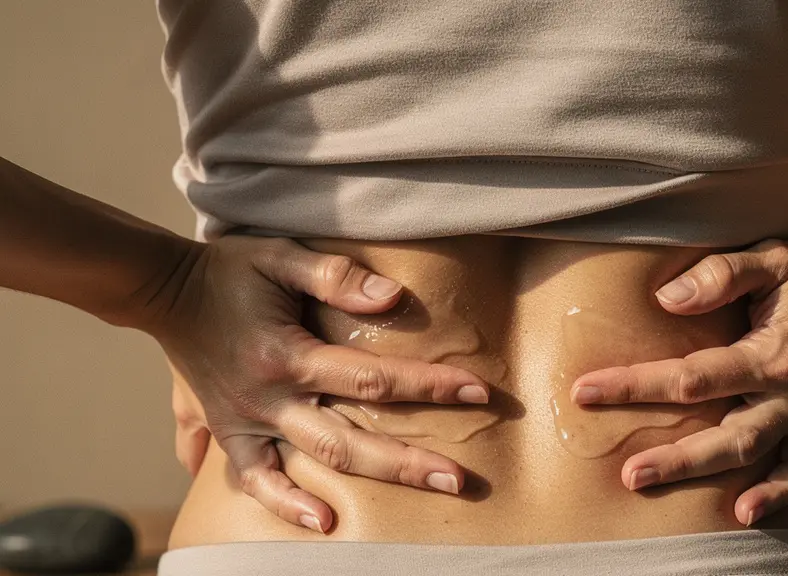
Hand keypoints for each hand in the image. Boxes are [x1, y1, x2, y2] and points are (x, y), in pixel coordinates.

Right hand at [142, 236, 489, 532]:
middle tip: (460, 479)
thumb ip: (336, 276)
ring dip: (368, 484)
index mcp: (286, 355)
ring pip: (315, 464)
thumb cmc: (230, 271)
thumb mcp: (280, 256)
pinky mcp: (229, 433)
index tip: (478, 390)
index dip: (428, 384)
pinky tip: (323, 523)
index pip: (372, 378)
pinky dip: (284, 504)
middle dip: (409, 461)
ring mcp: (247, 422)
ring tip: (418, 497)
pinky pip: (254, 480)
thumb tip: (394, 297)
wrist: (164, 291)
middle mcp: (269, 398)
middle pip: (350, 440)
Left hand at [570, 239, 787, 524]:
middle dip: (674, 458)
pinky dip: (778, 495)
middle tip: (627, 475)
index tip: (586, 391)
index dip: (636, 384)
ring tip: (661, 492)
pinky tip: (745, 513)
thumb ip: (721, 275)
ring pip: (755, 459)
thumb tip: (665, 299)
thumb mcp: (774, 258)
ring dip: (708, 478)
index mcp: (774, 354)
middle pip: (724, 435)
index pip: (691, 376)